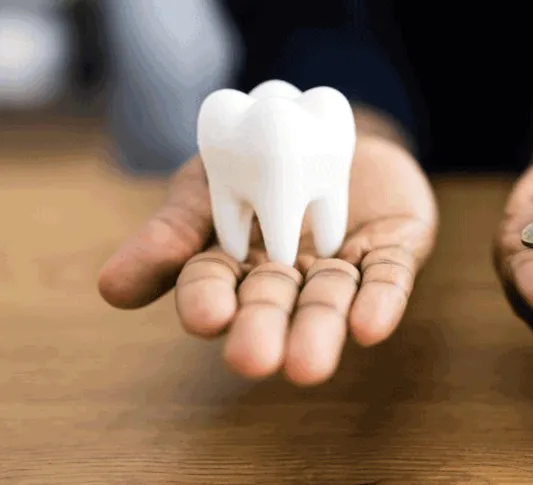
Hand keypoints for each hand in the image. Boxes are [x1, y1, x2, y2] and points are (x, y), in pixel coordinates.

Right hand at [99, 126, 436, 385]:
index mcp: (235, 264)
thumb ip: (171, 232)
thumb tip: (111, 291)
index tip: (205, 316)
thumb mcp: (208, 184)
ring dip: (319, 329)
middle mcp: (288, 277)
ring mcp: (341, 266)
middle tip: (254, 359)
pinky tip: (370, 328)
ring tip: (308, 365)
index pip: (212, 286)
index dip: (206, 301)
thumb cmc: (260, 163)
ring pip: (329, 301)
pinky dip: (379, 302)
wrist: (330, 126)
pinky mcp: (392, 251)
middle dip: (263, 329)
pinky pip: (388, 279)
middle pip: (272, 304)